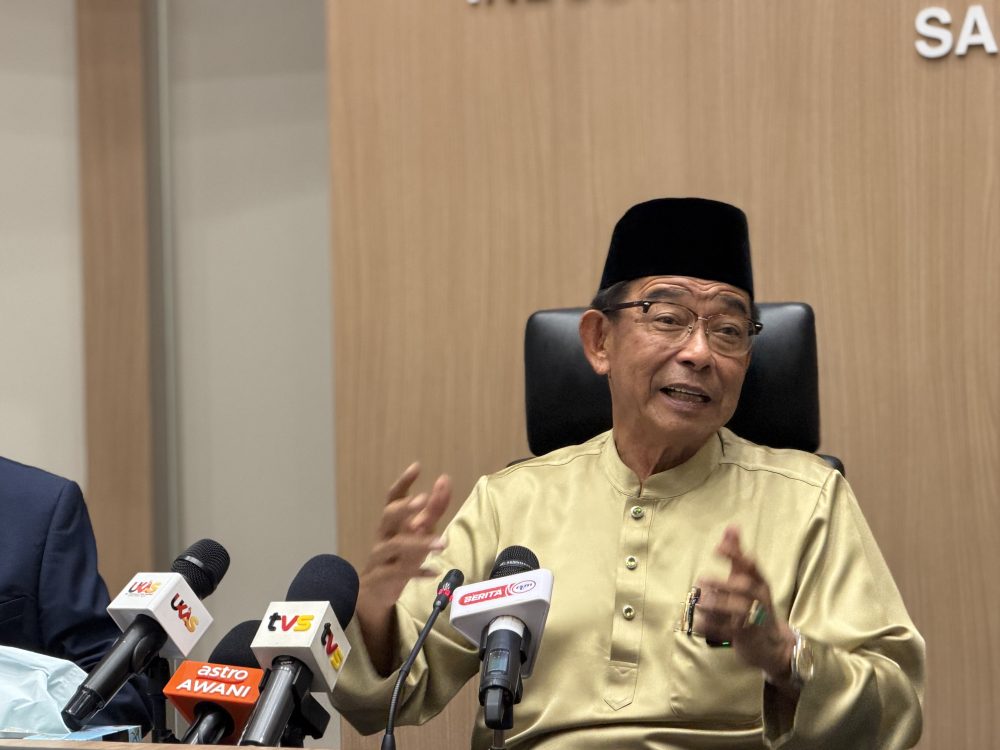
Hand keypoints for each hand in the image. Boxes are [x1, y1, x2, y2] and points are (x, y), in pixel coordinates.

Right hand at [355, 463, 451, 673]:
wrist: (373, 592)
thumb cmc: (398, 556)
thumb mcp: (418, 532)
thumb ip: (433, 508)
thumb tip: (445, 480)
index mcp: (391, 522)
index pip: (393, 497)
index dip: (403, 482)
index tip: (416, 467)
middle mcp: (384, 536)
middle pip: (388, 516)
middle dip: (404, 507)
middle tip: (422, 500)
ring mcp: (381, 557)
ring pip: (395, 546)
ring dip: (419, 542)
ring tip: (442, 543)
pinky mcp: (383, 578)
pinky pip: (398, 573)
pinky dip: (417, 572)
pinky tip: (434, 571)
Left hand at [695, 526, 796, 688]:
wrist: (772, 644)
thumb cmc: (755, 604)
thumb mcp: (749, 579)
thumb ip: (738, 554)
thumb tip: (731, 526)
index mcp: (760, 583)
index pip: (751, 565)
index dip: (735, 555)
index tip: (717, 547)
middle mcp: (760, 600)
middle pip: (745, 589)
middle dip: (724, 583)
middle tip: (702, 578)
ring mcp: (754, 619)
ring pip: (737, 611)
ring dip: (716, 605)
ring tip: (698, 601)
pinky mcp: (745, 638)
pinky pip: (728, 632)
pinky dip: (712, 627)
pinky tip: (698, 621)